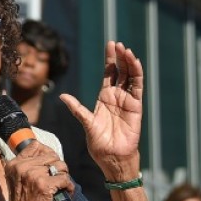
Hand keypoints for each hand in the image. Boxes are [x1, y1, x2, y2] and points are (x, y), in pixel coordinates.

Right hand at [0, 141, 73, 200]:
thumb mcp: (17, 180)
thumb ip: (27, 167)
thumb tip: (49, 158)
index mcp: (14, 164)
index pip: (35, 146)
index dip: (47, 153)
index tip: (51, 163)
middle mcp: (22, 167)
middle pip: (51, 156)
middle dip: (58, 167)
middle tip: (58, 179)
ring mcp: (33, 175)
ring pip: (59, 166)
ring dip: (64, 176)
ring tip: (62, 186)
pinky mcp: (44, 185)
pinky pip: (64, 179)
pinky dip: (68, 186)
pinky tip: (65, 192)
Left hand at [60, 41, 143, 180]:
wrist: (113, 157)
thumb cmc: (99, 143)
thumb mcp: (86, 123)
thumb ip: (77, 109)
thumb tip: (63, 96)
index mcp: (104, 97)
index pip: (109, 73)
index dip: (110, 59)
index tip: (110, 45)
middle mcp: (117, 96)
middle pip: (120, 71)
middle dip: (119, 57)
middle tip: (117, 44)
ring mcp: (127, 100)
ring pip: (130, 76)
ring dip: (129, 62)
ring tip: (125, 50)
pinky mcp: (136, 106)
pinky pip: (137, 87)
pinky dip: (137, 74)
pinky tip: (134, 63)